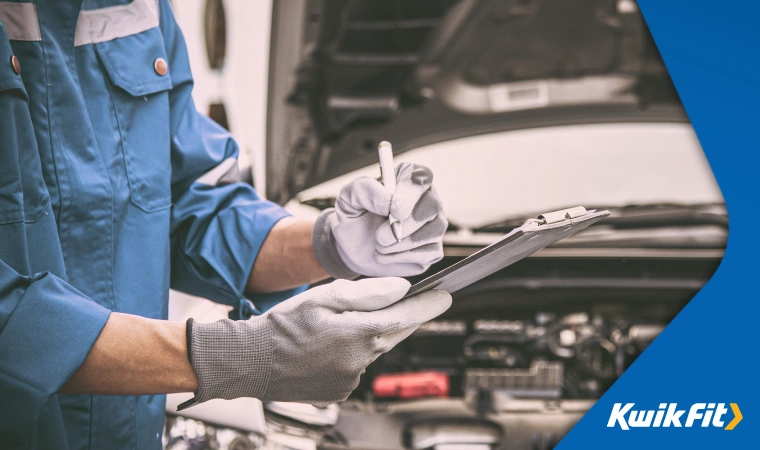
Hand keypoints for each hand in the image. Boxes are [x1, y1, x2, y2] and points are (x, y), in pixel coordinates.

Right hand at [184, 278, 450, 406]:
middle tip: (400, 300)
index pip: (407, 316)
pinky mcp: (339, 391)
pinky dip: (350, 353)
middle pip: (394, 334)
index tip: (446, 295)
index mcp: (358, 334)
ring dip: (367, 335)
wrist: (249, 363)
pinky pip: (356, 366)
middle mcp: (360, 361)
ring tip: (336, 325)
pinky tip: (327, 346)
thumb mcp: (324, 298)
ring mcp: (351, 379)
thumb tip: (402, 288)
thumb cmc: (282, 326)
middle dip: (400, 317)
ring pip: (373, 350)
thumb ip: (367, 293)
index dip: (429, 304)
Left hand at [312, 162, 446, 277]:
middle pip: (432, 206)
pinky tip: (387, 254)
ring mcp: (433, 223)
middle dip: (404, 225)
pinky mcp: (433, 248)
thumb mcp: (348, 199)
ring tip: (379, 245)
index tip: (392, 211)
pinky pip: (429, 252)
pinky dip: (403, 257)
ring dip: (400, 243)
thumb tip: (388, 200)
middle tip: (379, 237)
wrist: (354, 250)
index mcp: (407, 178)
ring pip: (433, 231)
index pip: (420, 176)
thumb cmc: (354, 218)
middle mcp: (426, 197)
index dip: (409, 193)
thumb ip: (363, 190)